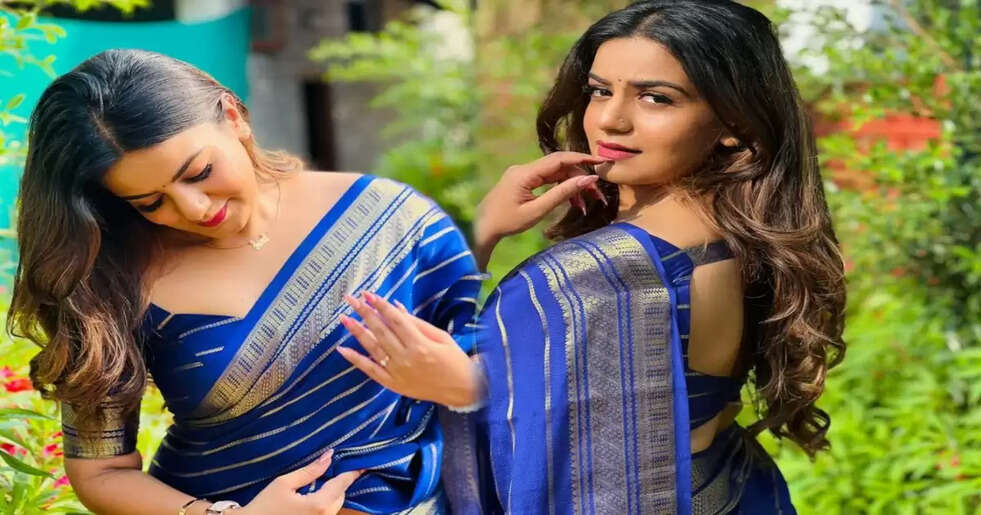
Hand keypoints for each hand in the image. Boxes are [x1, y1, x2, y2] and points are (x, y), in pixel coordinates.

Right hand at [239, 450, 360, 514]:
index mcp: (318, 505)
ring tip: (320, 480)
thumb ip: (310, 470)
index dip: (352, 472)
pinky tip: (313, 494)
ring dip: (331, 493)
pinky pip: (326, 512)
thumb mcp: (285, 483)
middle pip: (340, 496)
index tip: (362, 463)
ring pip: (334, 505)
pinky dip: (324, 502)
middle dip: (338, 482)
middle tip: (331, 467)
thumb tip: (329, 456)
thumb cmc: (264, 506)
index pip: (341, 484)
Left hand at [337, 292, 480, 407]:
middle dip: (364, 313)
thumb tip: (396, 307)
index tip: (368, 294)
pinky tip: (342, 349)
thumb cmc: (454, 360)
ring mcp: (397, 372)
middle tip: (351, 299)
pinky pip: (370, 370)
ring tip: (344, 318)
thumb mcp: (441, 337)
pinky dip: (355, 360)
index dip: (381, 306)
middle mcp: (406, 358)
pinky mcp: (393, 384)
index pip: (395, 320)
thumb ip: (417, 323)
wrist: (462, 390)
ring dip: (356, 332)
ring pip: (372, 348)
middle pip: (380, 331)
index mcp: (420, 344)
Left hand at [474, 151, 609, 268]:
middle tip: (596, 194)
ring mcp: (522, 173)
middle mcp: (523, 168)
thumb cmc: (507, 222)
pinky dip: (559, 188)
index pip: (558, 159)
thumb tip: (587, 179)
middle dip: (579, 177)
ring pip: (554, 173)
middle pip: (558, 166)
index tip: (600, 161)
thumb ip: (562, 194)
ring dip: (570, 185)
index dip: (581, 158)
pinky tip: (571, 200)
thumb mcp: (537, 211)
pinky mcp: (522, 180)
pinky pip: (546, 179)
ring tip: (584, 204)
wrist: (481, 228)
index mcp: (525, 173)